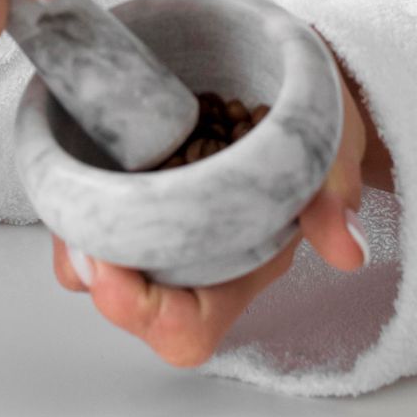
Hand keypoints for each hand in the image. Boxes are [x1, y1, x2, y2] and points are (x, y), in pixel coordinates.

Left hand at [50, 42, 378, 368]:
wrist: (293, 86)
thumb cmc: (314, 133)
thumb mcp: (332, 154)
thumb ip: (333, 200)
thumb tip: (347, 252)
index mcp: (236, 271)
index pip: (184, 330)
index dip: (142, 314)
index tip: (111, 268)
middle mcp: (187, 261)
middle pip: (123, 300)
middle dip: (90, 266)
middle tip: (76, 210)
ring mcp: (153, 227)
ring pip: (91, 257)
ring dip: (70, 226)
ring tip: (71, 178)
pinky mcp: (127, 186)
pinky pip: (82, 208)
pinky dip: (69, 188)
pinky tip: (71, 147)